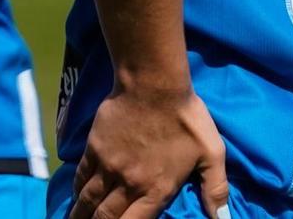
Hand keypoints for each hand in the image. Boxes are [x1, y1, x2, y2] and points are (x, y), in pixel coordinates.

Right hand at [70, 83, 227, 218]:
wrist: (153, 86)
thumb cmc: (186, 119)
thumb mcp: (212, 154)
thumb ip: (216, 189)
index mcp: (157, 189)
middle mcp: (129, 183)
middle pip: (106, 215)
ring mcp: (108, 165)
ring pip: (89, 198)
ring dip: (81, 213)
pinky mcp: (94, 147)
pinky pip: (82, 175)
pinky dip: (78, 189)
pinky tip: (76, 195)